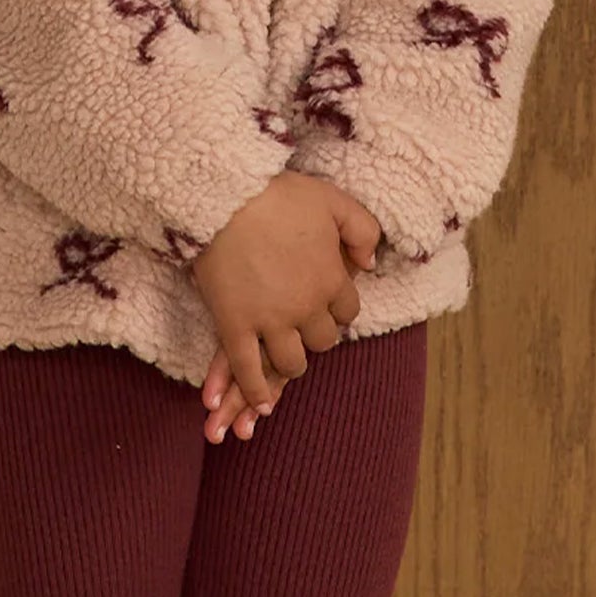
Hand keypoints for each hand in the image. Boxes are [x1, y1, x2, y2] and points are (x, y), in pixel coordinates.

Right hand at [193, 175, 381, 441]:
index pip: (347, 312)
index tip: (324, 302)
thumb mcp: (332, 200)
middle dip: (315, 335)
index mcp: (330, 279)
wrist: (225, 195)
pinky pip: (247, 369)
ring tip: (284, 359)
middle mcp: (306, 307)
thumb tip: (370, 263)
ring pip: (291, 362)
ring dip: (291, 364)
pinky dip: (254, 390)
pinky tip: (260, 401)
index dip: (336, 308)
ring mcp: (270, 320)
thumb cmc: (278, 194)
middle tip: (301, 326)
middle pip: (322, 341)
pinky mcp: (235, 325)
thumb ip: (362, 229)